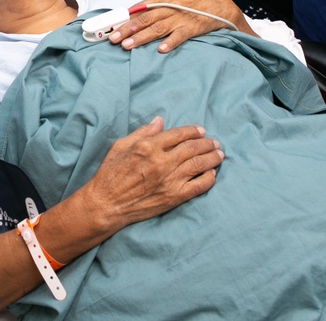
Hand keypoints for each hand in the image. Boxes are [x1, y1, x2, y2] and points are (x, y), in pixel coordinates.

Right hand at [84, 116, 223, 230]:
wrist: (105, 205)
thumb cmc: (109, 174)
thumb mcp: (120, 146)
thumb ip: (143, 132)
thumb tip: (160, 120)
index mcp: (149, 146)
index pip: (178, 134)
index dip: (193, 131)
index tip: (201, 131)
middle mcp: (161, 162)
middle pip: (192, 148)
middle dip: (207, 143)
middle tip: (215, 142)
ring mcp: (169, 180)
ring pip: (198, 164)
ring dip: (212, 158)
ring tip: (220, 154)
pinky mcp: (173, 197)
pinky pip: (197, 186)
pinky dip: (208, 179)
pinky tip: (213, 174)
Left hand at [108, 0, 255, 52]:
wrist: (221, 5)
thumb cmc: (194, 3)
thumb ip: (154, 8)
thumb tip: (133, 16)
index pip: (140, 8)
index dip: (125, 18)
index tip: (112, 27)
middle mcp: (171, 6)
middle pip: (145, 18)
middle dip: (128, 29)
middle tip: (114, 39)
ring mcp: (182, 17)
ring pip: (158, 28)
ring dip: (142, 37)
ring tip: (128, 46)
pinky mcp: (193, 27)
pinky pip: (180, 35)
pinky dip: (170, 42)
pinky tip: (160, 49)